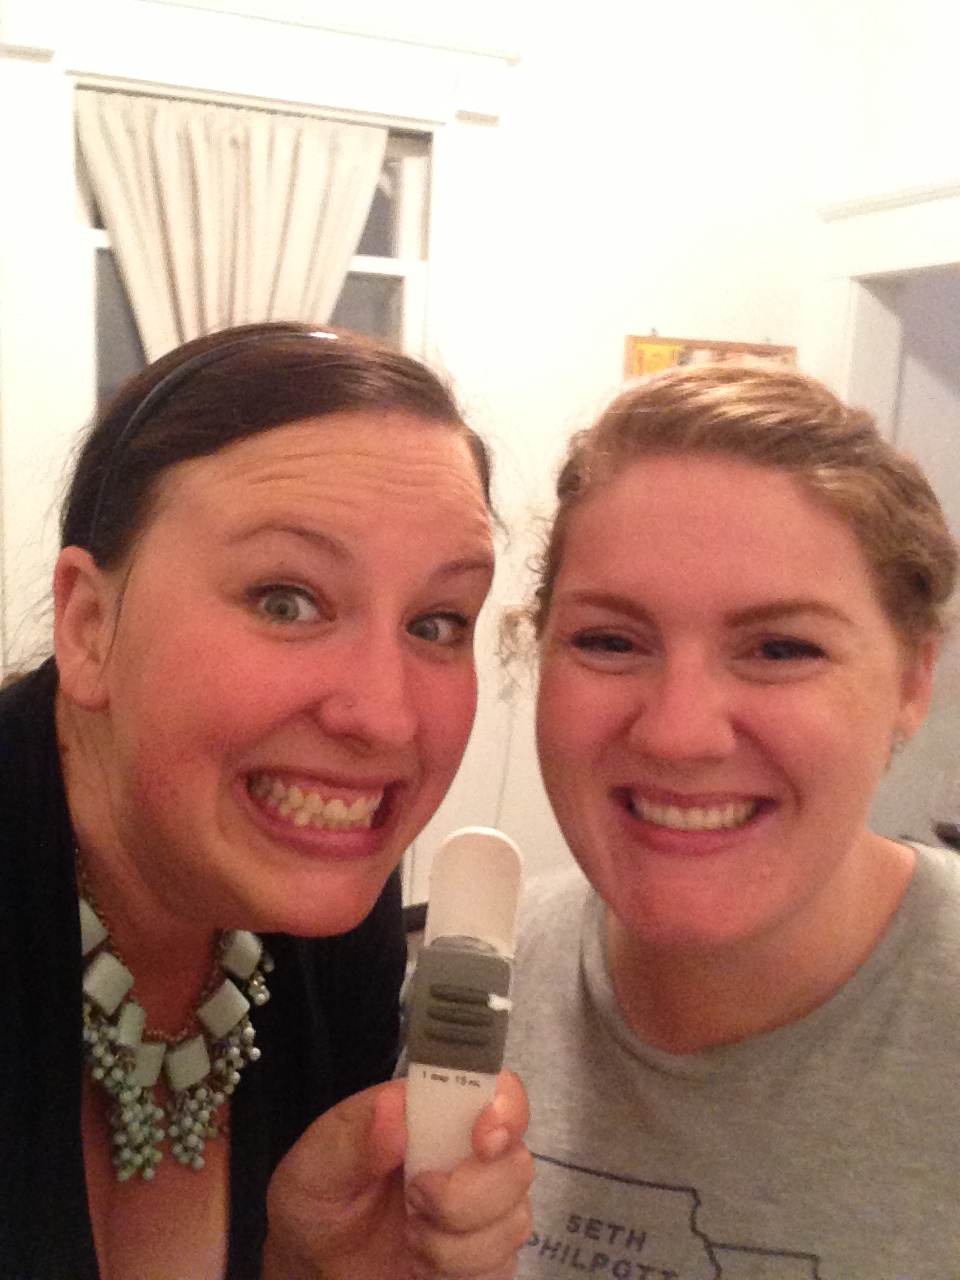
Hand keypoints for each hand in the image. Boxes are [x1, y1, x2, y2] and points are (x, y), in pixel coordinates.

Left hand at [262, 1072, 532, 1278]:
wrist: (317, 1266)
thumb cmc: (318, 1201)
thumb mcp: (316, 1165)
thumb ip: (352, 1137)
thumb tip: (394, 1111)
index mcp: (434, 1111)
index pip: (499, 1090)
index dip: (506, 1108)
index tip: (482, 1139)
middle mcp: (469, 1152)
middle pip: (516, 1162)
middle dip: (466, 1195)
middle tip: (414, 1199)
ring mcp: (485, 1206)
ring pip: (514, 1220)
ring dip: (455, 1242)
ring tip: (411, 1234)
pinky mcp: (487, 1256)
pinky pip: (502, 1265)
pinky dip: (459, 1271)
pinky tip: (425, 1262)